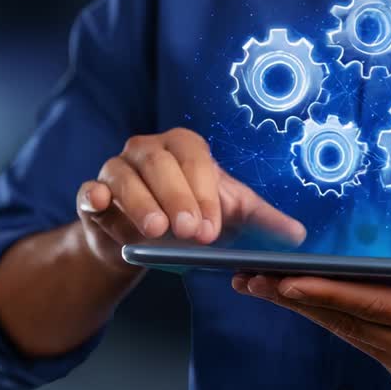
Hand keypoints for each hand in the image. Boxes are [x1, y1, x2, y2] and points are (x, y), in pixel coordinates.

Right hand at [76, 127, 306, 269]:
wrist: (146, 243)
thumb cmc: (193, 219)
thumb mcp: (230, 217)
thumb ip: (263, 221)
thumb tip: (300, 235)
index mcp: (183, 146)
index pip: (194, 157)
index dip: (203, 191)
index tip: (212, 229)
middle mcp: (147, 150)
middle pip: (160, 164)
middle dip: (177, 198)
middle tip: (191, 233)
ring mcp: (116, 169)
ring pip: (125, 177)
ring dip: (141, 203)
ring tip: (155, 232)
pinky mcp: (93, 194)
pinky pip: (90, 190)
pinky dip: (95, 195)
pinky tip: (102, 205)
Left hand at [233, 249, 390, 389]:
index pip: (377, 306)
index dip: (330, 293)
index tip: (289, 280)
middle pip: (349, 322)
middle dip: (297, 301)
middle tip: (253, 279)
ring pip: (349, 334)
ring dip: (305, 312)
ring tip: (263, 288)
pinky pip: (361, 340)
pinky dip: (329, 320)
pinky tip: (305, 304)